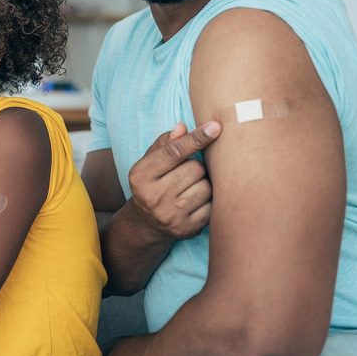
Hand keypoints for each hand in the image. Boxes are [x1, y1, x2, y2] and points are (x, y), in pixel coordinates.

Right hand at [126, 121, 220, 240]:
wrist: (146, 223)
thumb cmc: (152, 185)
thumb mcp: (149, 164)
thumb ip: (165, 144)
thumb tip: (183, 127)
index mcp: (141, 176)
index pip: (173, 152)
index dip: (196, 138)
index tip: (215, 127)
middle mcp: (154, 196)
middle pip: (195, 168)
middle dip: (196, 166)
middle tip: (186, 174)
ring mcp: (171, 214)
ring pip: (206, 186)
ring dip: (204, 184)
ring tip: (190, 188)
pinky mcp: (187, 228)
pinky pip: (213, 206)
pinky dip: (209, 201)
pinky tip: (196, 202)